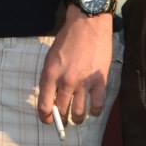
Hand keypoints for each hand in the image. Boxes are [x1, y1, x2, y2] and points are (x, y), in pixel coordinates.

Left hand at [37, 10, 113, 126]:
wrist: (88, 24)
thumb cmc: (67, 39)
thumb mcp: (51, 58)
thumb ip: (50, 78)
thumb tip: (52, 98)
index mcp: (50, 75)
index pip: (44, 105)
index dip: (45, 117)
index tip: (48, 120)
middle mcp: (66, 82)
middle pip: (62, 111)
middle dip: (62, 120)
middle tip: (64, 121)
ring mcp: (84, 83)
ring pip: (79, 112)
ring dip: (77, 119)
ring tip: (77, 118)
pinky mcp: (100, 81)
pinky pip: (98, 105)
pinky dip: (95, 112)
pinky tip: (94, 110)